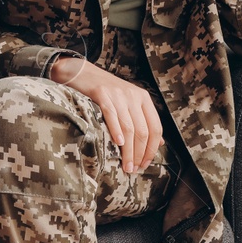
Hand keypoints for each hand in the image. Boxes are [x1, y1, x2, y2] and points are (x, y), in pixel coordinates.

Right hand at [49, 56, 163, 174]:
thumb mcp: (129, 102)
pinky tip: (117, 144)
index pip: (155, 127)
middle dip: (139, 154)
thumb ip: (144, 120)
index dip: (152, 149)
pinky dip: (116, 131)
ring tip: (126, 166)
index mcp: (143, 98)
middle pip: (142, 131)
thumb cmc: (106, 92)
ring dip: (128, 151)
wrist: (82, 72)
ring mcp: (118, 94)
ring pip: (129, 128)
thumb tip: (159, 143)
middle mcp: (133, 96)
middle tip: (134, 169)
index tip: (145, 164)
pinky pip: (111, 115)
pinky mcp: (102, 94)